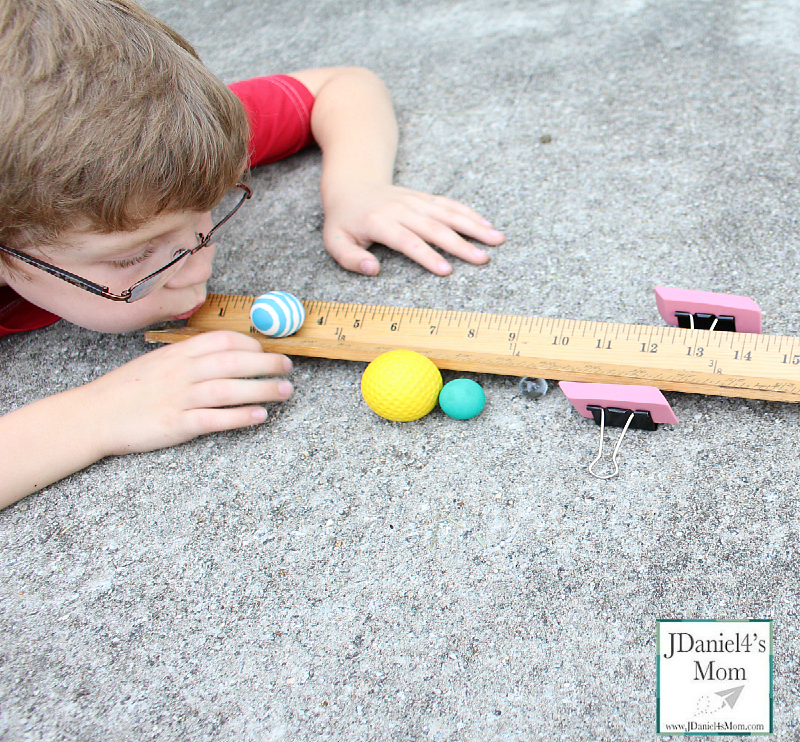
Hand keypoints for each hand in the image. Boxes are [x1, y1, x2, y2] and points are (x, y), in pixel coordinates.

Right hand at [89, 331, 292, 455]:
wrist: (94, 415)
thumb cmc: (129, 389)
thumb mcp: (159, 361)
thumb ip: (190, 356)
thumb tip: (228, 352)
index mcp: (178, 353)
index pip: (222, 340)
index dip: (250, 344)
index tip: (267, 351)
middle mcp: (181, 371)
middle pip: (232, 362)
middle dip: (266, 363)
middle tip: (288, 368)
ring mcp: (179, 397)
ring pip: (229, 389)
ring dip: (261, 389)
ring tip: (284, 391)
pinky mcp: (176, 424)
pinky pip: (214, 419)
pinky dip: (239, 417)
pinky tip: (260, 416)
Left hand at [321, 182, 504, 275]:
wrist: (351, 185)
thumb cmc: (344, 221)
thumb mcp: (335, 241)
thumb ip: (351, 259)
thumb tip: (373, 270)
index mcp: (379, 222)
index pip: (407, 241)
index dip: (427, 256)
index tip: (447, 271)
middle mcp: (401, 209)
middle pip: (435, 228)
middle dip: (460, 244)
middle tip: (482, 259)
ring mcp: (415, 201)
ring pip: (448, 213)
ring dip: (474, 226)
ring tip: (496, 239)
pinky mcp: (424, 197)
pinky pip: (449, 204)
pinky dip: (469, 213)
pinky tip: (487, 224)